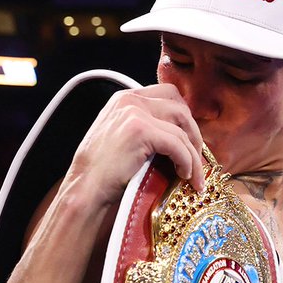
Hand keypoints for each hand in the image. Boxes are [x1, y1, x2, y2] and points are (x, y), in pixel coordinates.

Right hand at [66, 84, 204, 207]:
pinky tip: (185, 176)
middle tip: (198, 157)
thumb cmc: (103, 171)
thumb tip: (177, 134)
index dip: (184, 116)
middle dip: (194, 134)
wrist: (85, 189)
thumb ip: (143, 126)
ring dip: (194, 155)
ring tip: (195, 176)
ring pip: (182, 129)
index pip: (168, 93)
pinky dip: (187, 162)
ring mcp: (135, 113)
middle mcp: (130, 99)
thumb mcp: (121, 137)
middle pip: (180, 107)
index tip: (191, 139)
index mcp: (125, 98)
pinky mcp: (141, 131)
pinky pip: (177, 145)